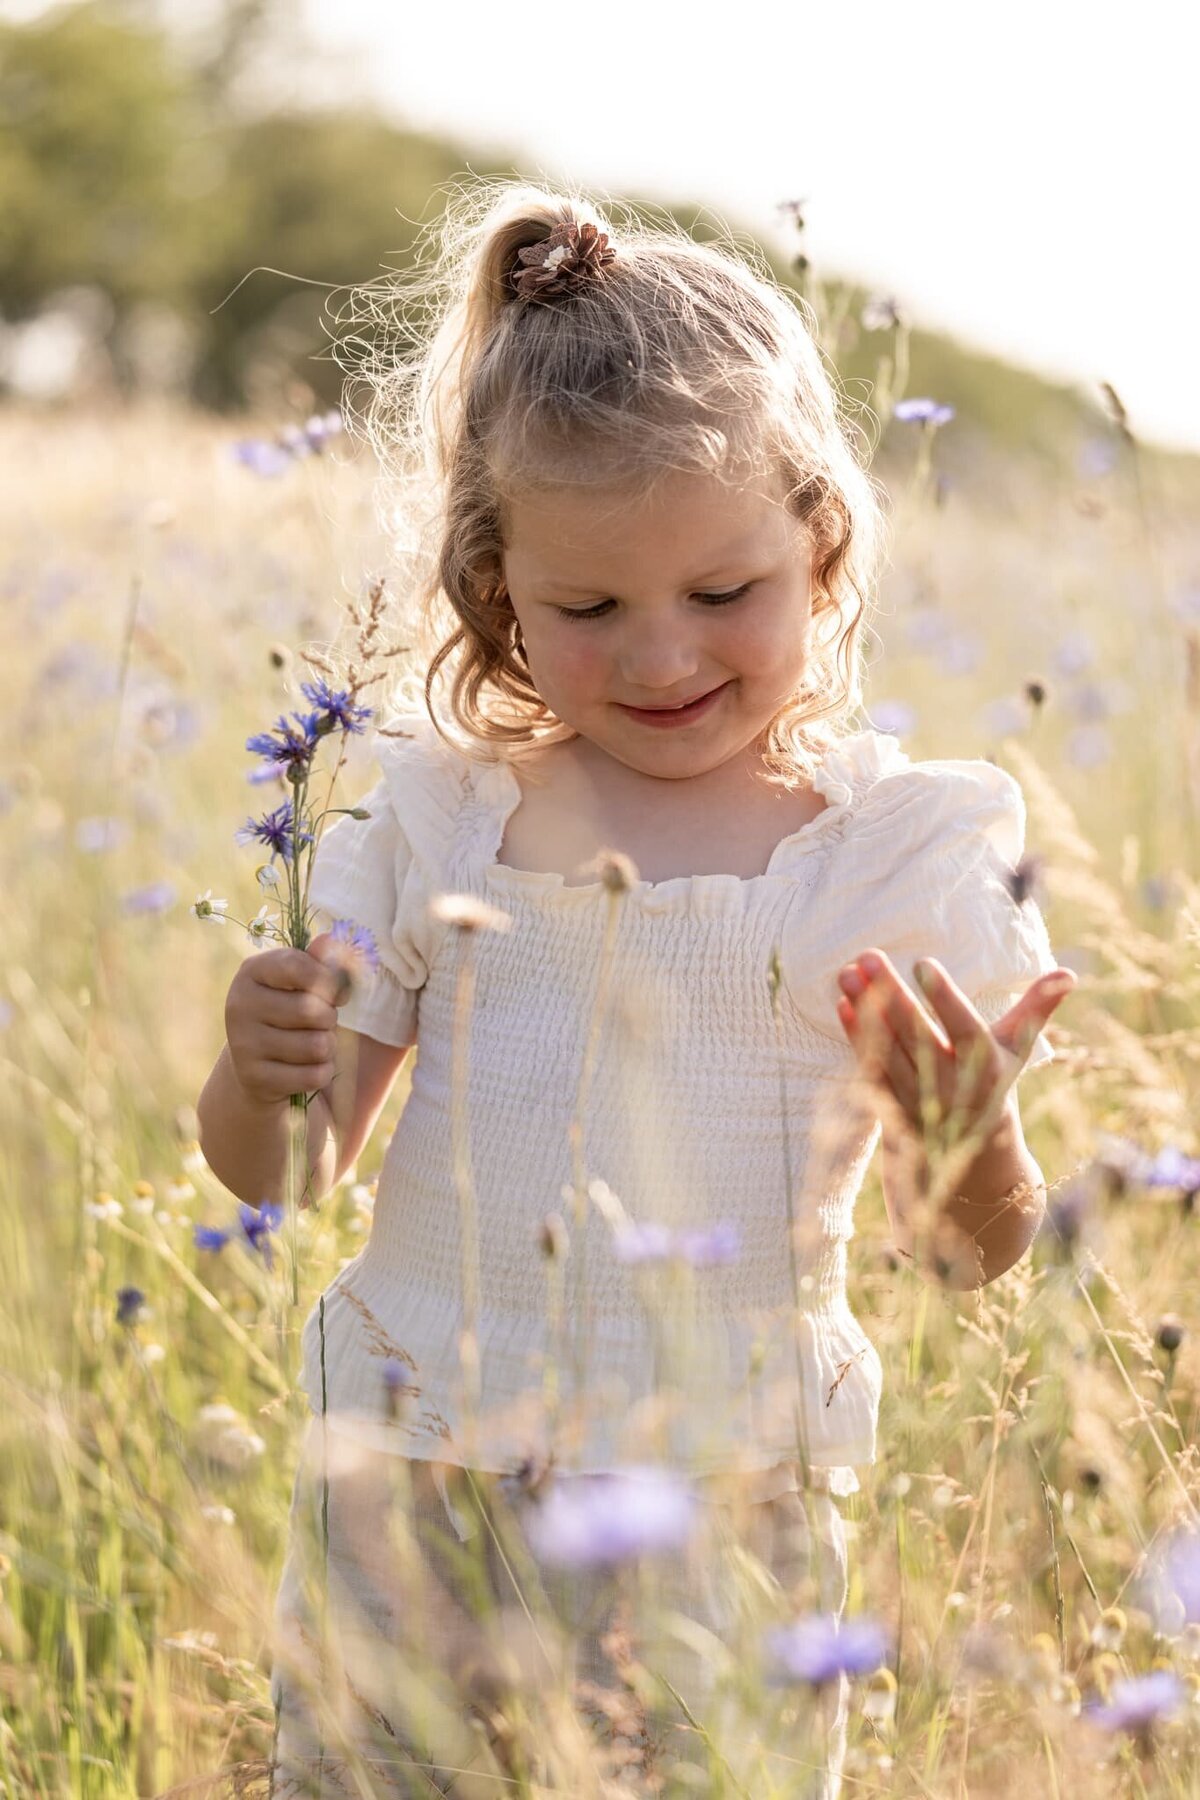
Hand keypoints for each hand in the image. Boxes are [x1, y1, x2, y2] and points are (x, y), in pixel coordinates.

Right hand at [224, 935, 350, 1106]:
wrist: (256, 1063)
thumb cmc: (288, 1010)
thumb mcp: (300, 981)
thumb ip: (320, 961)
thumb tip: (330, 942)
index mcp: (251, 972)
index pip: (297, 966)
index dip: (329, 979)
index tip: (337, 992)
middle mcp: (239, 1005)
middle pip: (313, 1010)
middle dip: (329, 1018)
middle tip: (320, 1022)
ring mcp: (244, 1043)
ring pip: (317, 1045)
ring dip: (327, 1047)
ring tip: (313, 1043)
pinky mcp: (255, 1078)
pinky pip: (314, 1076)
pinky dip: (322, 1073)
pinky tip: (306, 1068)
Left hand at [834, 948, 1075, 1149]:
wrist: (970, 1157)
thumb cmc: (994, 1082)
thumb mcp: (1018, 1050)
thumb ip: (1037, 1010)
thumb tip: (1069, 974)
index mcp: (986, 1069)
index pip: (964, 1029)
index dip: (944, 998)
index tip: (923, 963)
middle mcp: (952, 1087)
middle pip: (917, 1037)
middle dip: (891, 995)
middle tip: (868, 956)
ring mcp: (917, 1101)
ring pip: (888, 1052)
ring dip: (865, 1012)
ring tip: (847, 973)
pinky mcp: (891, 1108)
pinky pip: (870, 1068)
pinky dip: (855, 1037)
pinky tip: (843, 1003)